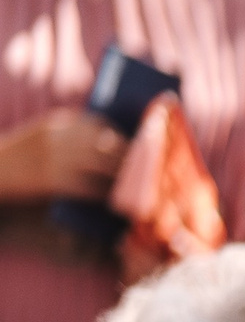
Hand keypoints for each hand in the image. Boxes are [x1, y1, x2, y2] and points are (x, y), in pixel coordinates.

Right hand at [0, 109, 125, 203]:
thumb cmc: (22, 154)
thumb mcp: (44, 133)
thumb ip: (69, 133)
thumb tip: (108, 142)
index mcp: (57, 122)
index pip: (99, 124)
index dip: (120, 136)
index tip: (134, 147)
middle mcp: (59, 137)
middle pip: (106, 145)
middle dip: (128, 157)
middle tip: (145, 168)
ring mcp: (56, 159)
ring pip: (102, 165)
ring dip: (122, 176)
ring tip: (136, 184)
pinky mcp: (53, 181)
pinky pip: (89, 187)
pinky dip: (105, 193)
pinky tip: (114, 198)